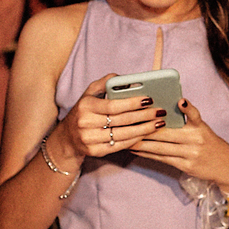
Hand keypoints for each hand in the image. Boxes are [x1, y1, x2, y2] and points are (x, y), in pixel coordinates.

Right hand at [53, 74, 168, 160]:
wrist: (67, 138)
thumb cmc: (84, 111)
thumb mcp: (89, 94)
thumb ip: (104, 83)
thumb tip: (123, 77)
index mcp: (85, 106)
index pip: (113, 105)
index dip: (133, 103)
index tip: (149, 99)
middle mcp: (85, 123)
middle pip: (121, 120)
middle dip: (144, 116)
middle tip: (160, 112)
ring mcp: (89, 139)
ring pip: (123, 134)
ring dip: (144, 129)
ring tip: (158, 123)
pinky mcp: (95, 151)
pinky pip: (119, 146)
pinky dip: (135, 140)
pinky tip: (147, 134)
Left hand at [131, 98, 228, 190]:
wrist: (225, 166)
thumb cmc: (209, 143)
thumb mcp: (202, 128)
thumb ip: (187, 119)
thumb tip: (162, 111)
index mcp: (200, 127)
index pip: (193, 114)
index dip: (186, 108)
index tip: (179, 101)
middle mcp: (196, 139)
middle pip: (166, 133)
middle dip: (145, 129)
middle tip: (128, 123)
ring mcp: (190, 154)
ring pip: (160, 148)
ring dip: (141, 144)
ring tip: (126, 139)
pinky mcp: (185, 166)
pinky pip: (162, 159)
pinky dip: (147, 154)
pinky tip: (136, 150)